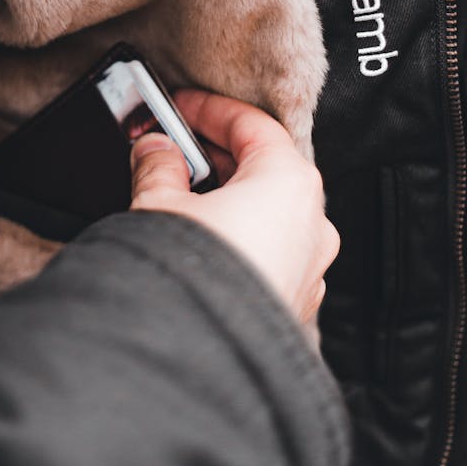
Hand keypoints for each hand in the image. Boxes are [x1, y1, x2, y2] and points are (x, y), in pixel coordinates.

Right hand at [129, 90, 339, 323]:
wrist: (197, 361)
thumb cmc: (189, 276)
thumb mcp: (159, 205)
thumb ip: (157, 166)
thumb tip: (153, 151)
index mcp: (290, 184)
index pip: (254, 126)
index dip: (210, 110)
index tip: (180, 105)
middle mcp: (313, 224)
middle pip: (267, 168)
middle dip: (216, 155)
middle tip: (174, 147)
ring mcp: (310, 269)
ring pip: (271, 214)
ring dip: (229, 198)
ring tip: (180, 195)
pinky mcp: (295, 304)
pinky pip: (271, 252)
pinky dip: (241, 236)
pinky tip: (202, 241)